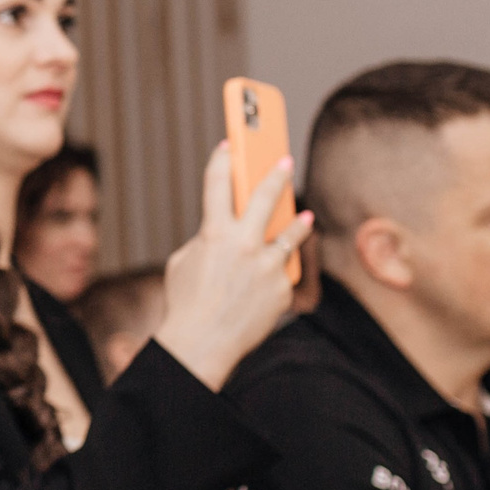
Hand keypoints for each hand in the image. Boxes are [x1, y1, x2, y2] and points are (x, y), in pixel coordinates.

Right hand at [153, 143, 311, 392]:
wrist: (202, 345)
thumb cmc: (186, 304)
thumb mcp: (185, 263)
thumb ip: (207, 242)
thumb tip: (227, 234)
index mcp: (214, 234)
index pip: (217, 184)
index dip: (223, 160)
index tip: (230, 144)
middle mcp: (244, 245)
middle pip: (264, 197)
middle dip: (275, 174)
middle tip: (284, 161)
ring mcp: (267, 267)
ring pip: (290, 234)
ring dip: (297, 223)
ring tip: (304, 216)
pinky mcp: (281, 288)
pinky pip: (281, 273)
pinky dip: (276, 273)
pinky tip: (275, 274)